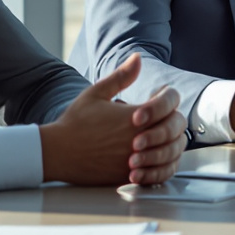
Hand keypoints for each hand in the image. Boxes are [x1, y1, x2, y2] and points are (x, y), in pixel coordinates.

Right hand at [40, 54, 185, 186]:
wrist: (58, 153)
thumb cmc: (75, 123)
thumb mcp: (96, 93)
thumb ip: (121, 76)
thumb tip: (138, 58)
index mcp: (134, 115)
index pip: (170, 102)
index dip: (167, 98)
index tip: (158, 98)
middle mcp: (139, 138)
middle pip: (176, 128)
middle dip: (172, 121)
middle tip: (163, 119)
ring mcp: (137, 159)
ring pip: (172, 152)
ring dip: (171, 144)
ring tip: (161, 139)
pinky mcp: (131, 176)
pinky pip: (159, 174)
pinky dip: (162, 166)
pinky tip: (155, 159)